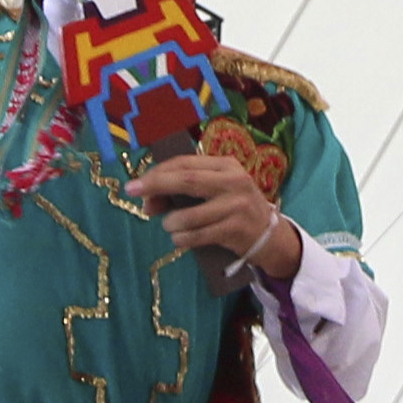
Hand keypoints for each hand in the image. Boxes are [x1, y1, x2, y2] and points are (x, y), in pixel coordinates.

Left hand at [128, 153, 290, 268]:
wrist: (270, 236)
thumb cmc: (234, 208)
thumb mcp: (216, 191)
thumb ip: (185, 191)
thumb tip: (148, 201)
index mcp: (226, 166)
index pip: (186, 163)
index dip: (158, 171)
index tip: (136, 182)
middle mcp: (234, 182)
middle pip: (187, 180)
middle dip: (155, 185)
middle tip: (132, 191)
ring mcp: (236, 206)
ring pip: (190, 215)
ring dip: (171, 222)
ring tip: (170, 226)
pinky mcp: (235, 230)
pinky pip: (198, 236)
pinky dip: (182, 238)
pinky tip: (180, 239)